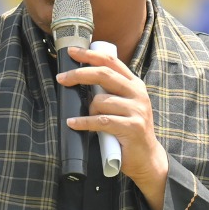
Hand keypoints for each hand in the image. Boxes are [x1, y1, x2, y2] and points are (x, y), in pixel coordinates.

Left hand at [58, 43, 165, 192]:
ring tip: (86, 119)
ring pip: (100, 101)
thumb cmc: (129, 129)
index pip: (111, 61)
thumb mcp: (124, 104)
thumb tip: (81, 77)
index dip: (90, 55)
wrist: (147, 157)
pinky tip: (73, 124)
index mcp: (134, 84)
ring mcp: (137, 110)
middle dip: (79, 74)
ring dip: (88, 110)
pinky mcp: (132, 127)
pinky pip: (101, 121)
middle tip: (61, 78)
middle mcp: (138, 93)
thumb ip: (110, 91)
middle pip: (104, 74)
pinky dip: (84, 123)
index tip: (72, 52)